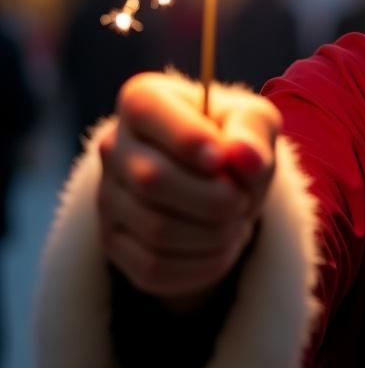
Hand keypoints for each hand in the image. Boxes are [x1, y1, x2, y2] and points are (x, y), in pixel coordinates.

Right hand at [97, 72, 281, 305]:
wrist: (217, 179)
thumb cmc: (233, 139)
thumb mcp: (254, 122)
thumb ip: (253, 132)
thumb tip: (245, 156)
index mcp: (143, 101)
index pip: (147, 111)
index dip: (188, 138)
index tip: (222, 159)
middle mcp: (114, 146)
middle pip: (152, 180)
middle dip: (215, 198)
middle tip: (242, 199)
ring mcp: (108, 198)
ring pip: (157, 230)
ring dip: (215, 234)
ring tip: (237, 221)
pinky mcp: (115, 243)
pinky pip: (155, 267)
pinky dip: (204, 263)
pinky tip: (223, 246)